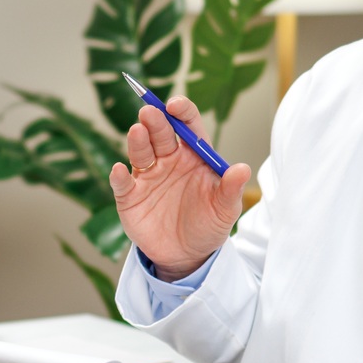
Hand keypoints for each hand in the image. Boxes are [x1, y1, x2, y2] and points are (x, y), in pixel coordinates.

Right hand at [109, 98, 251, 280]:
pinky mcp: (130, 197)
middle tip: (151, 112)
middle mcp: (168, 160)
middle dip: (155, 121)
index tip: (175, 106)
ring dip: (138, 141)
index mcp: (193, 155)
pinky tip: (120, 170)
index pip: (186, 125)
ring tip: (138, 131)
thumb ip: (231, 189)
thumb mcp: (225, 210)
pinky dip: (119, 176)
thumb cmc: (208, 226)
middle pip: (160, 134)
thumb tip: (243, 169)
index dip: (180, 112)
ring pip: (140, 152)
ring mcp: (147, 177)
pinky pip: (122, 183)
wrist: (187, 257)